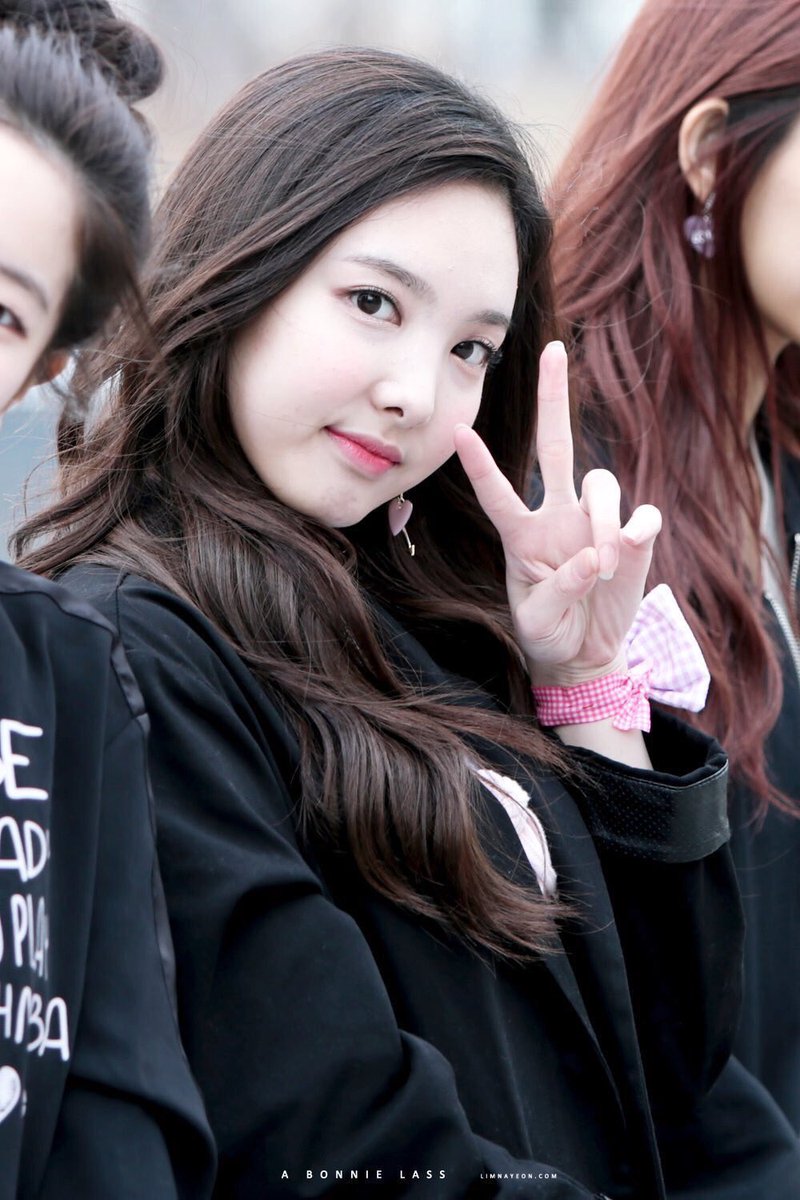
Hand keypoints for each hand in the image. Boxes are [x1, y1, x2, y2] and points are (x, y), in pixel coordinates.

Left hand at [454, 341, 660, 686]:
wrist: (583, 654)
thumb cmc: (547, 632)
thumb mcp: (536, 622)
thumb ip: (557, 591)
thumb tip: (593, 558)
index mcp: (520, 535)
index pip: (497, 492)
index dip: (479, 464)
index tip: (458, 430)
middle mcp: (556, 516)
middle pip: (555, 445)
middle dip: (553, 399)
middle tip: (553, 350)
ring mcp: (594, 522)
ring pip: (601, 483)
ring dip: (603, 519)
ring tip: (604, 568)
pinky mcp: (633, 538)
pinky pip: (642, 515)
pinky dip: (638, 528)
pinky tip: (631, 549)